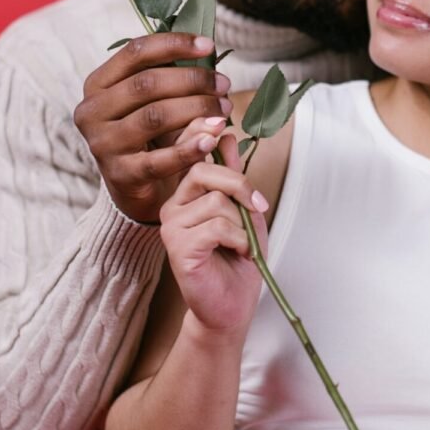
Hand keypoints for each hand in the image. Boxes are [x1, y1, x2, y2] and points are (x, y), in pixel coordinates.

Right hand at [74, 33, 232, 222]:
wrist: (135, 187)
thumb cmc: (149, 134)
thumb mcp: (151, 101)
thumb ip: (169, 76)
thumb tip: (207, 49)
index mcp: (98, 84)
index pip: (135, 52)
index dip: (174, 44)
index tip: (209, 46)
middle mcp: (92, 111)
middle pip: (147, 84)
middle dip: (192, 80)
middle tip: (224, 84)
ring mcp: (103, 144)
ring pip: (155, 116)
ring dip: (196, 109)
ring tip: (224, 110)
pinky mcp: (119, 174)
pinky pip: (159, 159)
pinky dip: (189, 148)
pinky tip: (212, 140)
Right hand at [160, 135, 268, 334]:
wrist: (233, 305)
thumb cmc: (239, 258)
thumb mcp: (244, 209)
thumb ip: (234, 174)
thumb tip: (228, 134)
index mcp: (188, 193)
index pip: (189, 153)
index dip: (201, 132)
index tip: (222, 124)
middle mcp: (173, 205)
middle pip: (204, 171)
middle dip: (240, 185)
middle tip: (257, 207)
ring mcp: (172, 226)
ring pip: (216, 202)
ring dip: (242, 224)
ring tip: (244, 244)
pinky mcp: (177, 248)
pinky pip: (216, 227)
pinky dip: (239, 239)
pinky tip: (240, 253)